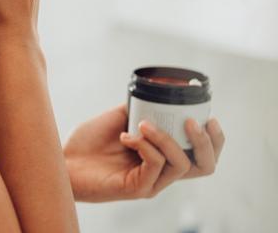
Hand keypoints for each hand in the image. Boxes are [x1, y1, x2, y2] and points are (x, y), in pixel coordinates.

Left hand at [62, 102, 225, 201]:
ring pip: (180, 164)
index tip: (208, 117)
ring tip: (143, 124)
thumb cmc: (88, 143)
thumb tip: (156, 90)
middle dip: (205, 142)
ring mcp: (151, 183)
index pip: (202, 156)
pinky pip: (155, 165)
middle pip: (205, 167)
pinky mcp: (137, 188)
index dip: (215, 140)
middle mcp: (162, 173)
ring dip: (165, 138)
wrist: (62, 160)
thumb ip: (140, 108)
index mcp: (163, 158)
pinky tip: (127, 136)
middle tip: (191, 122)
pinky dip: (145, 145)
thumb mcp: (119, 118)